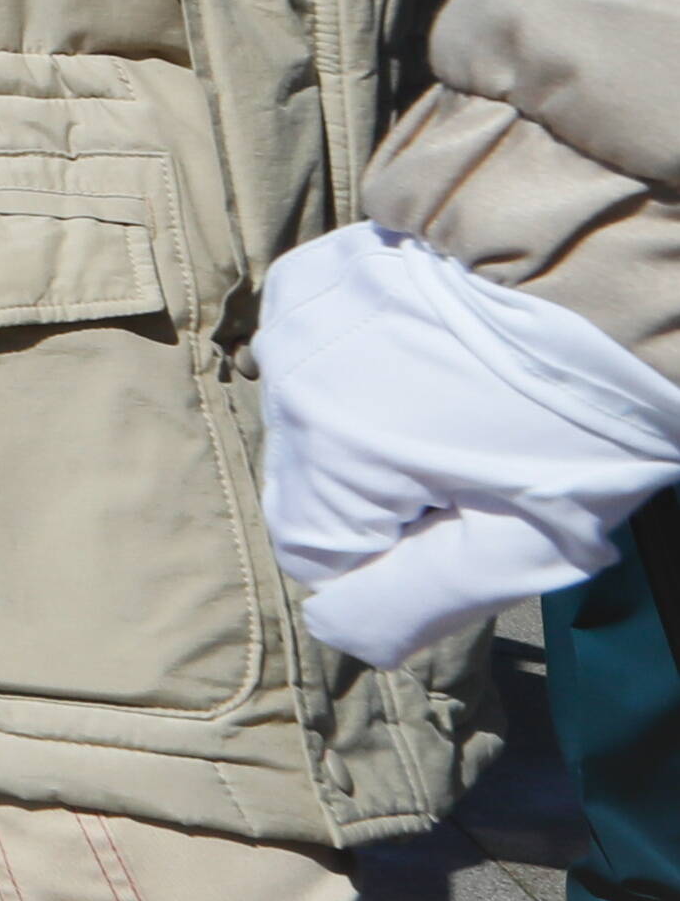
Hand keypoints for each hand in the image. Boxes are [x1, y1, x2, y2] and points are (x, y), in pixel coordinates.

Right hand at [258, 224, 679, 661]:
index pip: (320, 556)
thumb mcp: (528, 538)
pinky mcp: (310, 272)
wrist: (612, 270)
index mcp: (332, 450)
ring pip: (311, 419)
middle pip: (311, 484)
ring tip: (464, 395)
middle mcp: (287, 378)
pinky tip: (431, 345)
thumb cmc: (587, 417)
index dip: (404, 553)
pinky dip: (357, 361)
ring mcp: (293, 316)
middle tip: (481, 456)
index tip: (479, 513)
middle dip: (381, 489)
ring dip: (368, 427)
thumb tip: (336, 630)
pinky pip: (309, 351)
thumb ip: (419, 600)